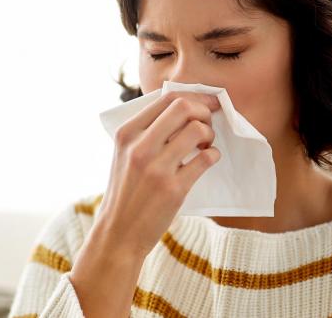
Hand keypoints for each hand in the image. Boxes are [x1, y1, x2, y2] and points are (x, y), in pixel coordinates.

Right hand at [94, 90, 221, 258]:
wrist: (118, 234)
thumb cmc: (126, 192)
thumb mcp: (124, 154)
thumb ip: (146, 132)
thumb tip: (182, 107)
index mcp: (126, 133)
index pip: (166, 98)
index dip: (194, 97)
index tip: (206, 104)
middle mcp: (139, 147)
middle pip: (183, 107)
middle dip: (204, 111)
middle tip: (208, 123)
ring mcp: (156, 168)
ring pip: (197, 130)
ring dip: (210, 134)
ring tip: (206, 145)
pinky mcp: (173, 189)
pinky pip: (206, 159)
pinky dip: (213, 155)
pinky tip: (208, 159)